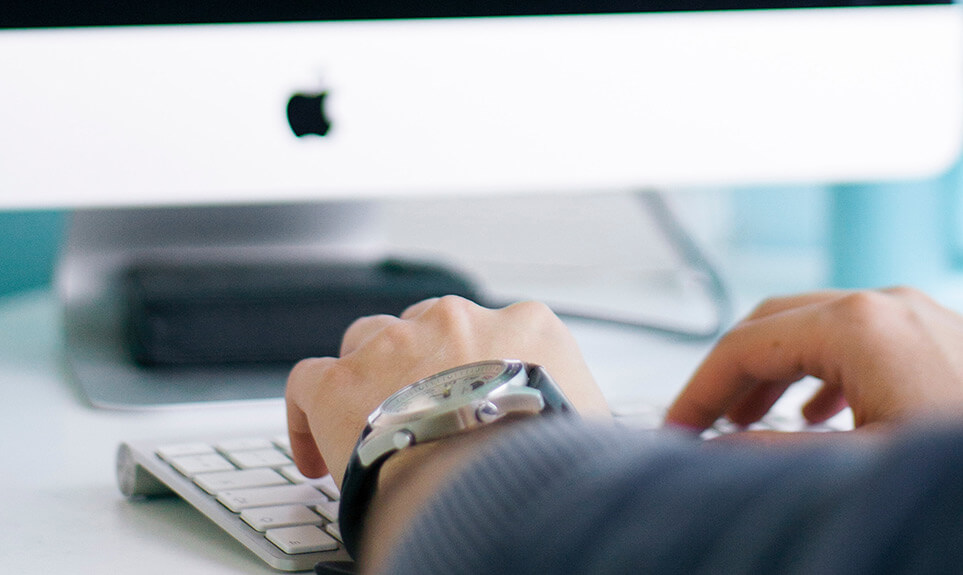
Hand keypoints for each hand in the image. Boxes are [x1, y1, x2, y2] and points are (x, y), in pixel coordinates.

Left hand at [285, 295, 608, 485]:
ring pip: (366, 341)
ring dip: (365, 378)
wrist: (502, 481)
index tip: (470, 400)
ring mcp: (395, 345)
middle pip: (427, 327)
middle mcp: (458, 321)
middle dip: (419, 363)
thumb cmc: (554, 462)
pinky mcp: (340, 381)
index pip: (500, 332)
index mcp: (527, 329)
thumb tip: (587, 435)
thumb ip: (581, 410)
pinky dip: (306, 414)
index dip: (479, 367)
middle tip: (420, 414)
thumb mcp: (595, 426)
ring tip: (367, 427)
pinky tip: (316, 457)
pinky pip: (307, 381)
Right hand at [665, 287, 962, 432]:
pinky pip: (855, 341)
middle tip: (701, 423)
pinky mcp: (937, 338)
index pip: (744, 345)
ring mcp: (916, 316)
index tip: (678, 429)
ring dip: (773, 373)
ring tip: (748, 420)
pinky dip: (818, 372)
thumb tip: (717, 453)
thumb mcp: (857, 467)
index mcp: (858, 325)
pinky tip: (817, 411)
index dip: (699, 390)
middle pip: (773, 324)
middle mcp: (885, 306)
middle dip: (730, 375)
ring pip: (813, 328)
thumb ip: (774, 455)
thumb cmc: (960, 461)